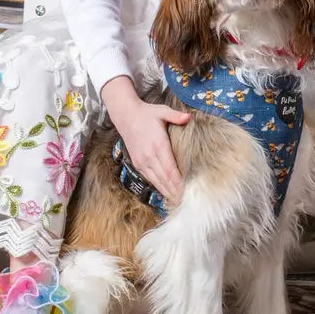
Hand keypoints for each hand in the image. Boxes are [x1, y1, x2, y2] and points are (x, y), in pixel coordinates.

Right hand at [101, 76, 189, 203]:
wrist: (125, 116)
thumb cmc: (147, 114)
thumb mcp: (162, 111)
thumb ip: (176, 116)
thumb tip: (189, 117)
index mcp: (157, 145)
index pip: (170, 169)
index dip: (178, 182)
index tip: (187, 191)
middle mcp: (149, 156)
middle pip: (165, 179)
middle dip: (175, 192)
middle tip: (187, 202)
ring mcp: (142, 161)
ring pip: (157, 181)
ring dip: (167, 192)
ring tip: (178, 202)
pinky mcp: (138, 164)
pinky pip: (150, 178)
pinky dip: (159, 187)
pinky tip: (166, 193)